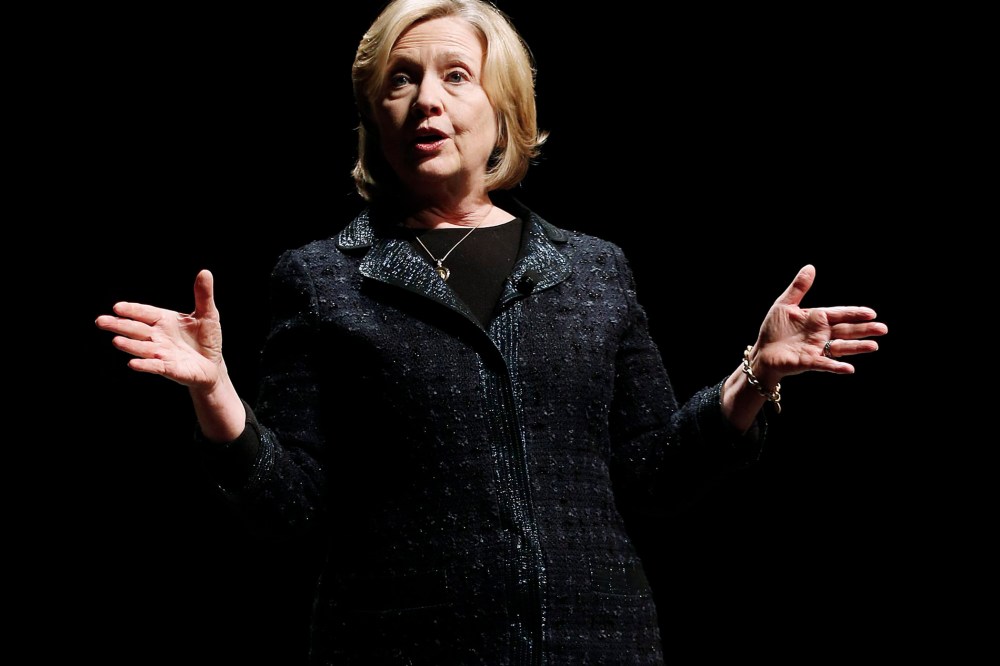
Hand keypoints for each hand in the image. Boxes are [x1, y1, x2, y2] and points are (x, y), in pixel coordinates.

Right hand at [95, 269, 225, 389]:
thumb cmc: (207, 338)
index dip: (132, 310)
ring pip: (143, 348)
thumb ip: (203, 295)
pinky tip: (133, 364)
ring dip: (130, 345)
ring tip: (116, 341)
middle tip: (101, 321)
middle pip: (136, 330)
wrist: (213, 365)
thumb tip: (205, 272)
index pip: (145, 313)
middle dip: (119, 325)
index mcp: (165, 321)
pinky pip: (155, 366)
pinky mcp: (170, 369)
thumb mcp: (208, 314)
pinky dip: (145, 365)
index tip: (117, 307)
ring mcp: (162, 353)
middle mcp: (159, 337)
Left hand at [749, 264, 887, 384]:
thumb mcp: (784, 305)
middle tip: (883, 329)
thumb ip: (799, 288)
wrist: (763, 352)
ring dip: (857, 347)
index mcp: (817, 319)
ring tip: (873, 346)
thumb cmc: (774, 329)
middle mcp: (821, 335)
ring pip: (841, 347)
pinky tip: (849, 368)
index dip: (855, 313)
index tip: (871, 313)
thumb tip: (810, 267)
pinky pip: (824, 364)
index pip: (840, 314)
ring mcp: (816, 349)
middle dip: (864, 330)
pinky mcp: (808, 362)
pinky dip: (836, 366)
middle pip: (846, 331)